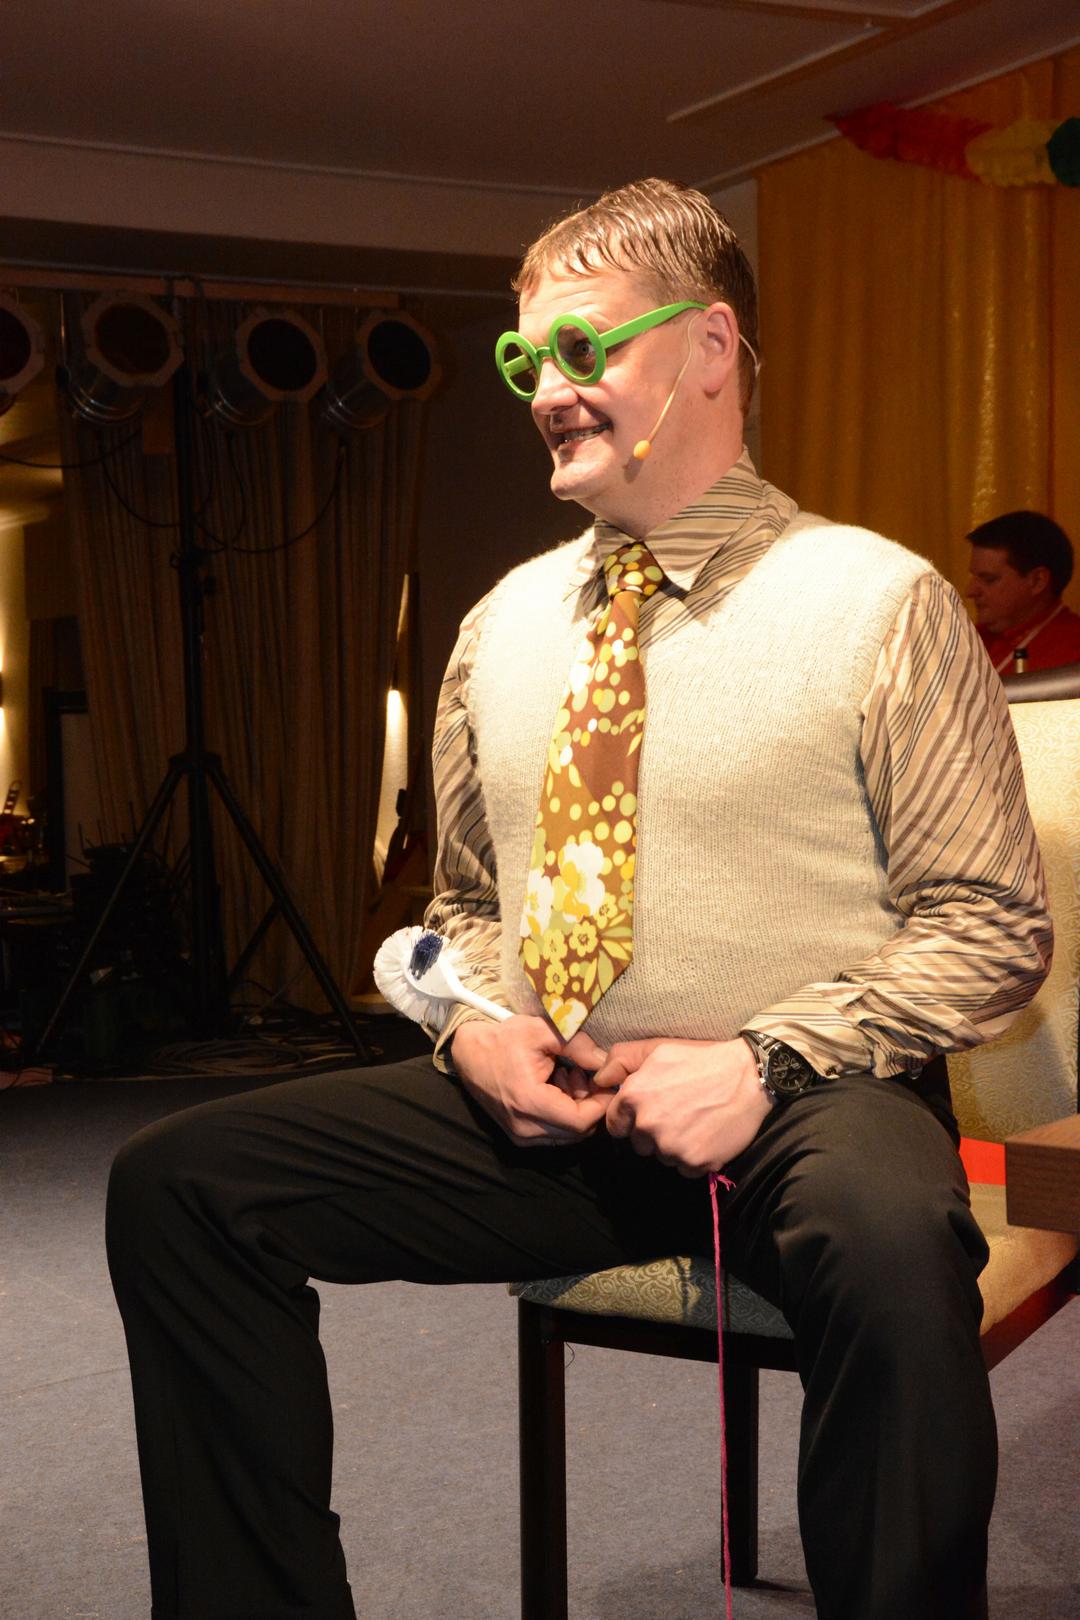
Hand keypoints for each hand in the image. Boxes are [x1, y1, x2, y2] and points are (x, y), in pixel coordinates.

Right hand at [450, 1015, 611, 1145]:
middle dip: (590, 1105)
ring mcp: (520, 1135)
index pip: (581, 1121)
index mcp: (529, 1101)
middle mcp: (524, 1127)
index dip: (601, 1103)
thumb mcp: (541, 1031)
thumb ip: (578, 1045)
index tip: (606, 1081)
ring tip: (567, 1077)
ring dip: (577, 1109)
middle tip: (584, 1075)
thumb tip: (606, 1062)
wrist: (469, 1054)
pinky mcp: (518, 1136)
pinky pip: (554, 1134)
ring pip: (568, 1135)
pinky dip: (563, 1114)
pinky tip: (556, 1088)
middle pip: (578, 1132)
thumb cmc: (504, 1039)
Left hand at [594, 1037, 772, 1175]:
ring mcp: (672, 1148)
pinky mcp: (696, 1163)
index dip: (630, 1118)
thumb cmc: (700, 1059)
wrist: (748, 1076)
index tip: (650, 1110)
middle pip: (639, 1143)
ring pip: (662, 1156)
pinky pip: (685, 1168)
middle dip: (652, 1132)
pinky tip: (706, 1134)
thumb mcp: (657, 1048)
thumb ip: (620, 1060)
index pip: (615, 1125)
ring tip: (694, 1121)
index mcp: (633, 1098)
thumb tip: (598, 1080)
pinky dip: (693, 1156)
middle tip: (677, 1112)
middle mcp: (648, 1126)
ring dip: (673, 1145)